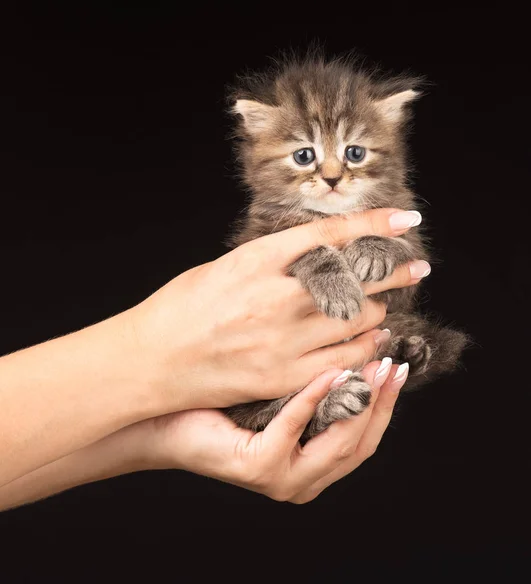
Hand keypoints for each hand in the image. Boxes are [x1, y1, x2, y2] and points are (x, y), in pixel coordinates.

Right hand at [129, 208, 427, 411]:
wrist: (150, 363)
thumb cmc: (180, 309)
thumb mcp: (224, 267)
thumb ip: (272, 262)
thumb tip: (317, 256)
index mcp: (256, 260)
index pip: (329, 235)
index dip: (374, 223)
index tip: (405, 218)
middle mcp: (274, 297)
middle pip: (355, 278)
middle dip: (393, 271)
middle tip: (416, 267)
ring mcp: (280, 340)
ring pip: (356, 320)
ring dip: (377, 310)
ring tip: (382, 306)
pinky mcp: (282, 376)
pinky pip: (344, 361)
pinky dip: (365, 348)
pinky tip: (373, 341)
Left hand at [139, 359, 408, 502]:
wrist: (164, 418)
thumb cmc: (220, 402)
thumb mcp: (279, 393)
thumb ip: (315, 386)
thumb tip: (352, 348)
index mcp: (311, 464)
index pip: (363, 438)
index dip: (384, 403)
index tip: (397, 364)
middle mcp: (303, 479)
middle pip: (360, 444)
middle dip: (381, 403)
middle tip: (392, 362)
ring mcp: (283, 478)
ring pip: (339, 443)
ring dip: (358, 401)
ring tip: (370, 363)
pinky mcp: (261, 468)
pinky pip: (296, 428)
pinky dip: (313, 398)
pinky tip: (327, 369)